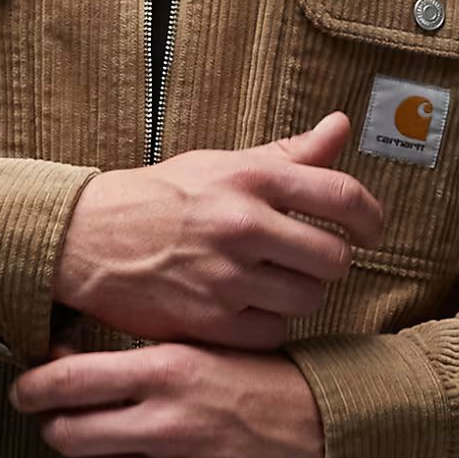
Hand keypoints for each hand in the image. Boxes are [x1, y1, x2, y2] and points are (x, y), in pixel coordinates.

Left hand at [7, 339, 326, 457]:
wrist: (323, 430)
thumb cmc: (256, 381)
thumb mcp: (198, 349)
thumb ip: (133, 357)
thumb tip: (59, 360)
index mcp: (166, 371)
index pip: (66, 381)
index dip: (30, 388)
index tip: (23, 392)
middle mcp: (166, 423)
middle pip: (66, 434)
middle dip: (58, 428)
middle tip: (70, 422)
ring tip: (106, 455)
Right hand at [52, 112, 382, 350]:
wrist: (87, 238)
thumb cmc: (162, 198)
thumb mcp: (222, 163)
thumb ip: (288, 153)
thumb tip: (341, 126)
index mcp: (252, 178)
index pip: (343, 196)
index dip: (371, 218)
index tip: (371, 231)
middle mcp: (243, 223)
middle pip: (334, 258)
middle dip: (329, 263)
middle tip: (308, 261)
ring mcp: (227, 275)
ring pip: (307, 298)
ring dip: (299, 295)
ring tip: (272, 283)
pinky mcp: (209, 319)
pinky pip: (273, 332)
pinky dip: (267, 325)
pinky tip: (246, 308)